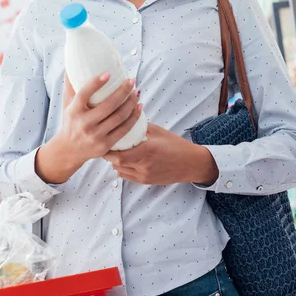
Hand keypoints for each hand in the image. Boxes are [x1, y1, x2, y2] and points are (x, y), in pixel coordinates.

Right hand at [60, 72, 142, 164]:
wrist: (69, 150)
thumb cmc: (71, 122)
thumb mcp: (67, 105)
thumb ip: (71, 87)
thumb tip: (72, 67)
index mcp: (74, 111)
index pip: (84, 94)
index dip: (96, 83)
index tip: (108, 74)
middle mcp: (84, 124)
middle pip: (108, 105)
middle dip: (123, 91)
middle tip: (131, 80)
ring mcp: (95, 136)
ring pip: (119, 117)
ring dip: (131, 103)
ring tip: (136, 92)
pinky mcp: (105, 145)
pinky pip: (124, 130)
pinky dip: (134, 117)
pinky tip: (139, 107)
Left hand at [103, 122, 218, 185]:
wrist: (191, 164)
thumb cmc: (177, 145)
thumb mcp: (159, 132)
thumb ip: (141, 125)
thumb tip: (126, 114)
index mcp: (147, 151)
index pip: (119, 154)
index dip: (108, 149)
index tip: (103, 139)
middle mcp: (144, 166)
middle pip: (117, 163)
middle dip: (109, 154)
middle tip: (106, 143)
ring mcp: (145, 175)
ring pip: (120, 170)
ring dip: (114, 161)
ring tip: (114, 150)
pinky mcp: (146, 181)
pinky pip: (127, 176)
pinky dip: (121, 168)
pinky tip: (123, 160)